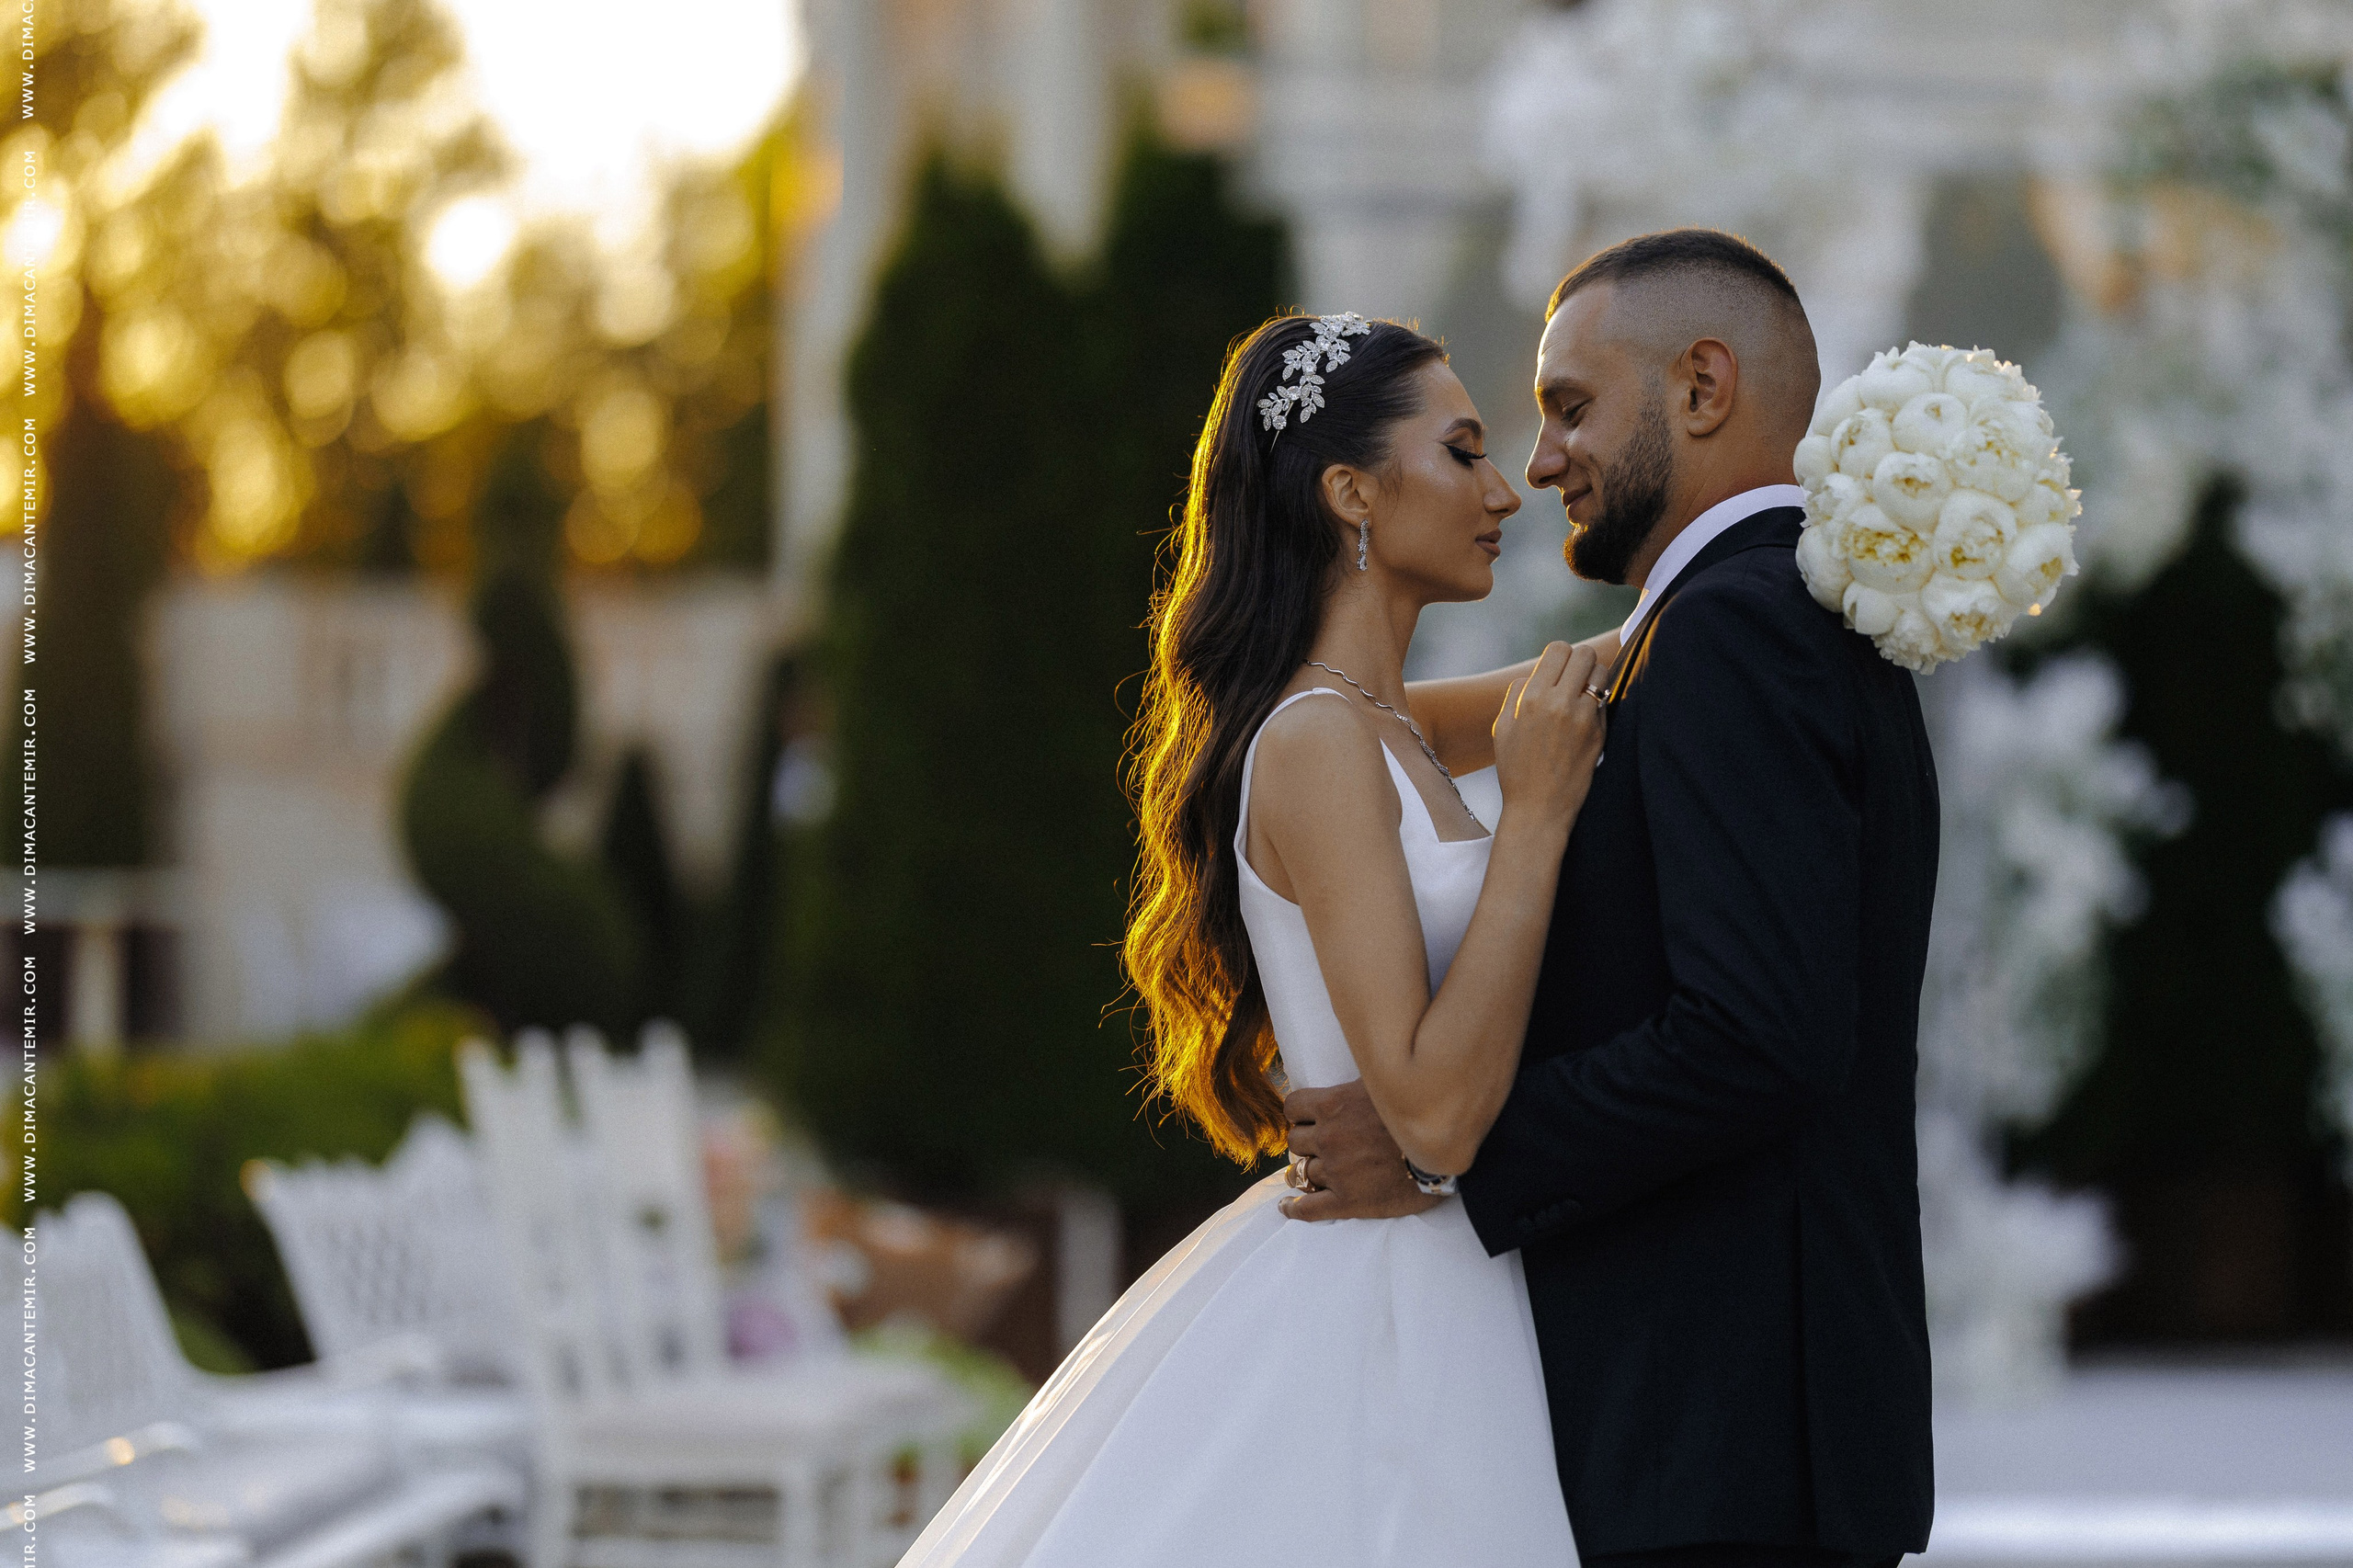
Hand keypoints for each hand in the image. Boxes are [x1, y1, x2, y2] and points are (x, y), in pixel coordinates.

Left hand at [1279, 1080, 1444, 1220]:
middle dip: (1306, 1142)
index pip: (1293, 1106)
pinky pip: (1308, 1209)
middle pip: (1295, 1141)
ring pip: (1302, 1172)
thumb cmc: (1419, 1112)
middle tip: (1321, 1145)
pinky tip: (1287, 1207)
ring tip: (1313, 1173)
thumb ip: (1360, 1085)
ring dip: (1307, 1171)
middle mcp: (1328, 1137)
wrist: (1444, 1150)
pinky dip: (1294, 1208)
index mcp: (1333, 1105)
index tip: (1308, 1118)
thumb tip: (1355, 1075)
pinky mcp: (1347, 1201)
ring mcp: (1335, 1171)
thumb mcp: (1384, 1083)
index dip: (1299, 1113)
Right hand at [1492, 639, 1605, 838]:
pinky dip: (1597, 704)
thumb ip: (1517, 694)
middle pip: (1584, 654)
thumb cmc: (1516, 769)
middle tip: (1576, 679)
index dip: (1561, 656)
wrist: (1538, 809)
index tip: (1559, 670)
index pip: (1558, 649)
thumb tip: (1533, 674)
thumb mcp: (1502, 728)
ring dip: (1594, 679)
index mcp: (1531, 698)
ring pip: (1601, 673)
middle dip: (1581, 662)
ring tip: (1584, 696)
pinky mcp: (1599, 733)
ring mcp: (1582, 717)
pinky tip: (1586, 720)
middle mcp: (1558, 702)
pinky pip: (1604, 701)